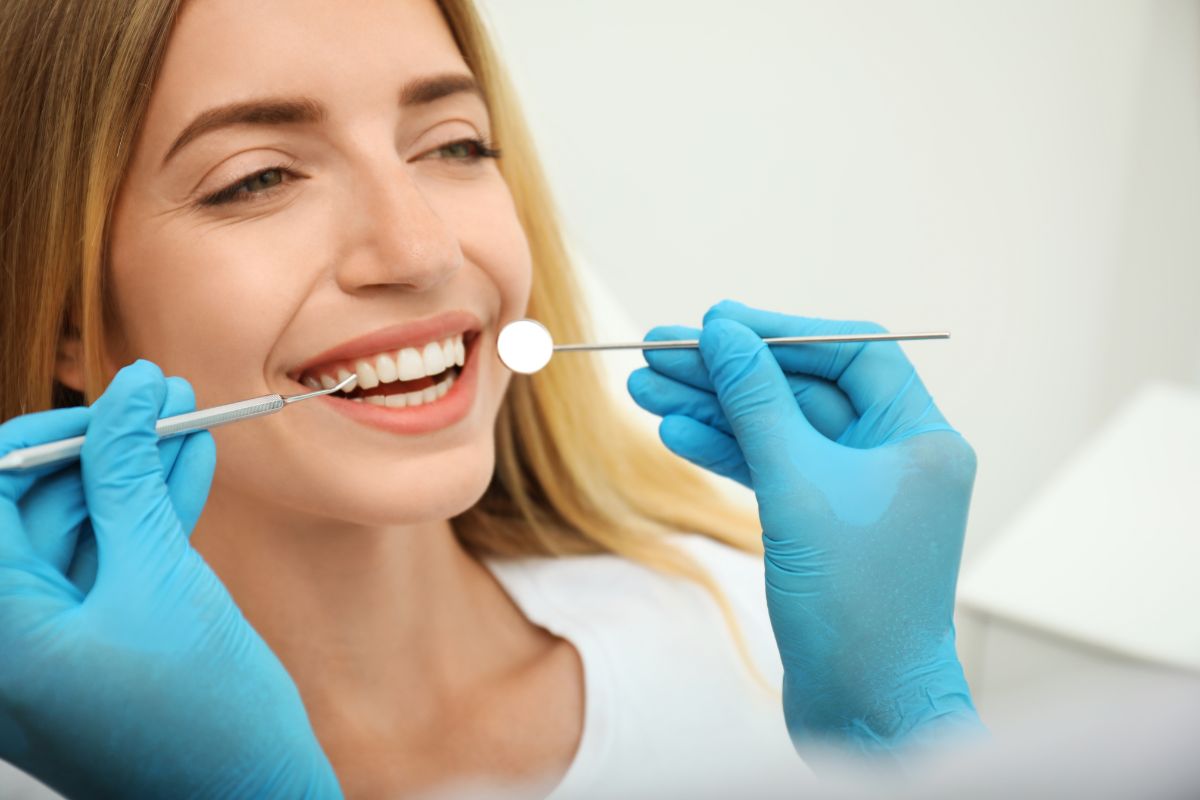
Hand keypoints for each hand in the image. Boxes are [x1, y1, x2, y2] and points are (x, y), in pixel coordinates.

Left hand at [0, 360, 340, 798]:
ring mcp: (54, 648)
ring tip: (190, 421)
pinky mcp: (99, 649)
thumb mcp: (161, 579)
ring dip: (136, 475)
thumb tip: (127, 395)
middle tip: (165, 402)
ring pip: (83, 533)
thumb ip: (128, 478)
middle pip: (37, 511)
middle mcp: (11, 641)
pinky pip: (112, 568)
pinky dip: (151, 518)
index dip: (47, 439)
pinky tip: (191, 469)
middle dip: (104, 448)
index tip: (114, 405)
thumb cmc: (203, 720)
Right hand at [628, 300, 982, 755]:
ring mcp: (858, 492)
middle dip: (728, 373)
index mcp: (920, 437)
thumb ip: (757, 402)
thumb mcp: (796, 487)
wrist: (863, 707)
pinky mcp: (824, 525)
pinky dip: (726, 452)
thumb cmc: (855, 607)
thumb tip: (722, 333)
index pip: (849, 352)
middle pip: (802, 389)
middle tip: (658, 353)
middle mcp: (896, 457)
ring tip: (645, 390)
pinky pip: (772, 470)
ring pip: (778, 430)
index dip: (779, 332)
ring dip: (713, 410)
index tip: (714, 322)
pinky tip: (676, 434)